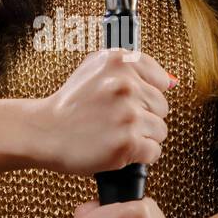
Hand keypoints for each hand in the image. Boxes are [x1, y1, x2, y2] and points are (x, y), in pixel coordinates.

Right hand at [37, 48, 174, 176]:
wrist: (45, 131)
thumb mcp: (95, 68)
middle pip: (162, 107)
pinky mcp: (127, 143)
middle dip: (143, 116)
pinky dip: (139, 155)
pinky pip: (154, 152)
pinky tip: (118, 148)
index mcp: (120, 61)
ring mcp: (128, 115)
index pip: (160, 80)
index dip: (144, 95)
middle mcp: (125, 85)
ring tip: (115, 134)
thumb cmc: (70, 104)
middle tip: (116, 120)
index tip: (126, 101)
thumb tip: (172, 81)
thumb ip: (133, 67)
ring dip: (142, 137)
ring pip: (160, 130)